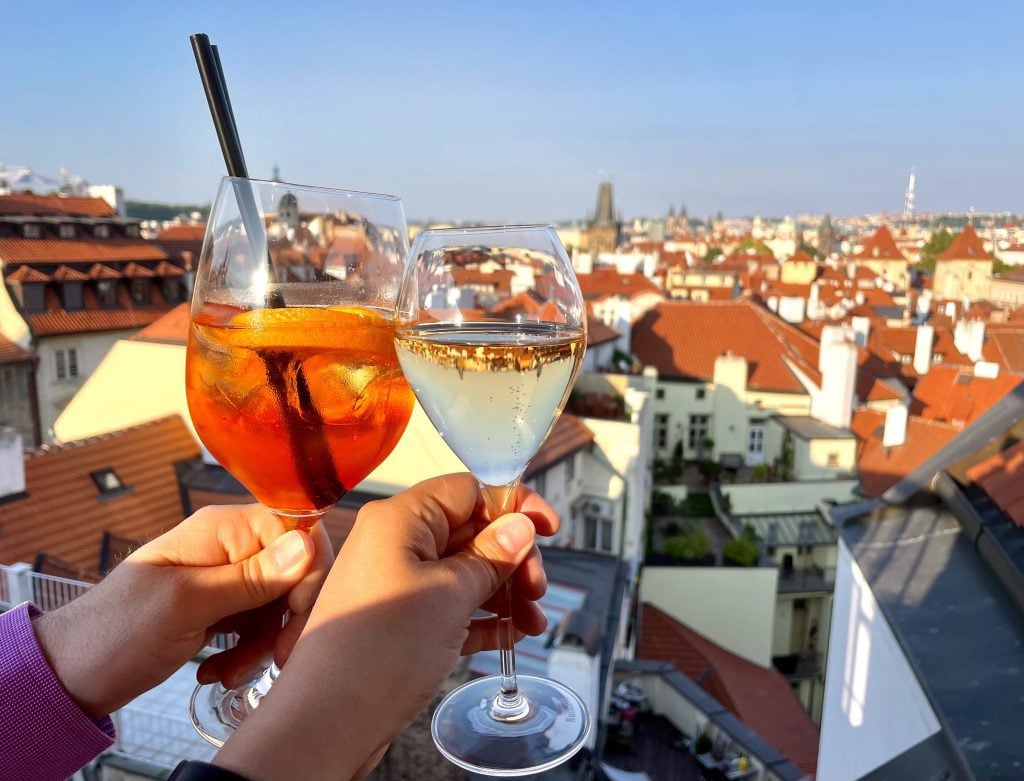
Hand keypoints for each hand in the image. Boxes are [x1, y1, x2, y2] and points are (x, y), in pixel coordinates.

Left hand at [33, 504, 331, 716]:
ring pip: (280, 604)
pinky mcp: (222, 607)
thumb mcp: (186, 605)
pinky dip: (248, 652)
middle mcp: (231, 545)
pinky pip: (259, 625)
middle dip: (287, 619)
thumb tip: (307, 544)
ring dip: (264, 645)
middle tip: (274, 659)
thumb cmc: (116, 632)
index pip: (298, 530)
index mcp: (223, 529)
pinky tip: (219, 671)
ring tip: (228, 674)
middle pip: (295, 572)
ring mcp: (227, 576)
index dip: (309, 572)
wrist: (71, 673)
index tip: (294, 616)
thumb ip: (250, 576)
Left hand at [214, 473, 556, 780]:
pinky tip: (508, 636)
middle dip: (511, 558)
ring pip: (463, 572)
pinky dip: (480, 617)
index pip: (468, 490)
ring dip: (503, 593)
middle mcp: (394, 543)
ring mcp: (394, 583)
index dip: (512, 506)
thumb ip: (491, 556)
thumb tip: (520, 526)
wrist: (326, 722)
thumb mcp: (450, 595)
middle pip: (470, 531)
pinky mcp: (398, 621)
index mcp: (401, 519)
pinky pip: (449, 605)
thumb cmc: (377, 651)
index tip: (548, 528)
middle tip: (536, 589)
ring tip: (530, 623)